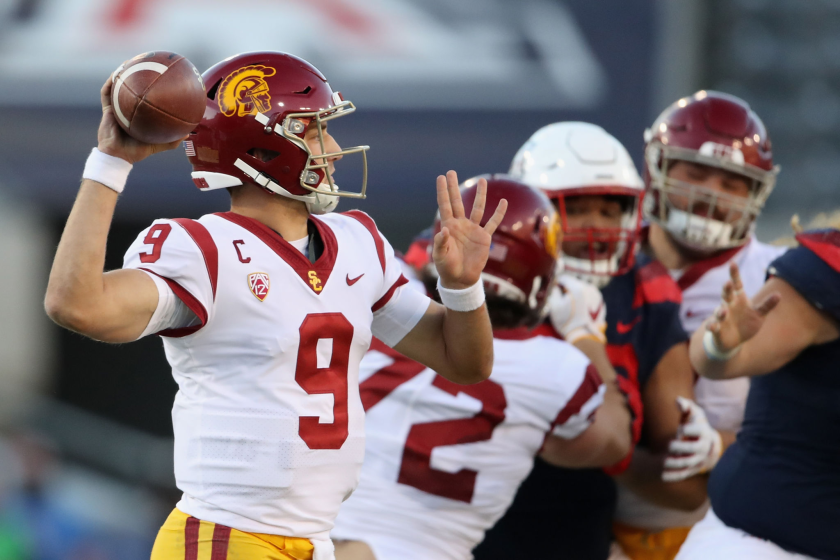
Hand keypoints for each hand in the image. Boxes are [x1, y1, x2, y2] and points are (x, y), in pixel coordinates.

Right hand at [97, 71, 185, 163]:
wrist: (118, 156)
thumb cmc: (137, 151)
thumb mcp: (158, 145)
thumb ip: (172, 140)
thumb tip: (189, 133)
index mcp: (140, 114)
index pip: (146, 97)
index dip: (152, 87)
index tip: (161, 76)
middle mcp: (129, 108)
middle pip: (133, 88)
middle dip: (137, 74)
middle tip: (146, 63)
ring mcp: (117, 107)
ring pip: (118, 86)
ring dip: (122, 73)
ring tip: (129, 62)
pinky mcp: (107, 109)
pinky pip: (106, 93)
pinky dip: (110, 83)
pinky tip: (116, 74)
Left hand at [433, 171, 506, 288]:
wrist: (461, 279)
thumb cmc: (447, 267)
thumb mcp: (440, 256)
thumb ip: (441, 243)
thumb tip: (445, 229)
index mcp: (448, 227)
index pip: (445, 205)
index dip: (443, 192)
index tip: (440, 177)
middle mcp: (460, 225)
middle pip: (457, 202)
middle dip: (454, 187)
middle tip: (451, 172)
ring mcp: (473, 229)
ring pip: (477, 208)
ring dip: (480, 195)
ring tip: (482, 180)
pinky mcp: (484, 237)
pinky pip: (493, 223)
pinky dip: (499, 213)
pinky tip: (503, 202)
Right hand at [549, 275, 606, 343]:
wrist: (584, 337)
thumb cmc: (566, 321)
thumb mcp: (553, 306)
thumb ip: (553, 291)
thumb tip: (555, 284)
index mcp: (577, 288)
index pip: (563, 278)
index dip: (556, 283)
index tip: (554, 291)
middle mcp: (589, 288)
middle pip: (574, 282)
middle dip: (567, 288)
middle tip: (562, 300)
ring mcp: (597, 295)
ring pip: (582, 288)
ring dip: (576, 293)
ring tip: (572, 306)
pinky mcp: (601, 302)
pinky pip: (589, 296)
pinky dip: (584, 299)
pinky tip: (579, 309)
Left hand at [662, 397, 721, 481]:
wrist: (709, 444)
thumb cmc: (697, 424)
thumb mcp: (694, 413)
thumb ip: (686, 405)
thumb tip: (677, 400)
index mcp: (703, 432)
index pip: (698, 431)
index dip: (690, 430)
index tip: (680, 428)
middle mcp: (702, 447)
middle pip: (694, 449)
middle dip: (683, 447)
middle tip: (670, 444)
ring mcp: (697, 459)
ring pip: (688, 463)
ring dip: (676, 464)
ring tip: (664, 461)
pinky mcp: (691, 469)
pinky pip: (683, 474)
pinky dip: (673, 476)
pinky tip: (662, 476)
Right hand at [706, 262, 779, 352]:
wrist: (734, 341)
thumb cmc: (746, 323)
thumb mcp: (759, 314)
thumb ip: (767, 305)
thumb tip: (779, 294)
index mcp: (739, 300)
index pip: (736, 284)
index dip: (734, 274)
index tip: (733, 263)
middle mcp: (728, 306)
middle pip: (726, 295)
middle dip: (726, 289)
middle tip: (728, 283)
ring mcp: (722, 318)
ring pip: (719, 312)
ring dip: (721, 311)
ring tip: (724, 311)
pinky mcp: (717, 329)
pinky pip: (713, 327)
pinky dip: (711, 326)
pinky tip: (713, 326)